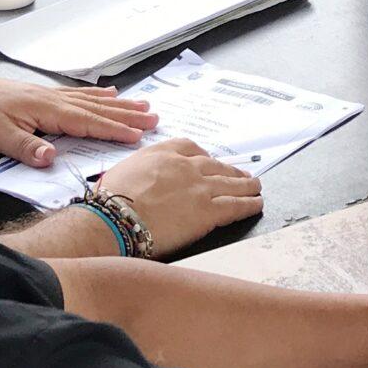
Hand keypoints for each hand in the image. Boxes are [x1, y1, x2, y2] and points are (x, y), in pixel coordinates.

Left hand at [0, 68, 154, 167]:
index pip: (87, 122)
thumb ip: (25, 147)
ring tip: (144, 106)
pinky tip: (109, 95)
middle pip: (98, 109)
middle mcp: (54, 100)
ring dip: (120, 105)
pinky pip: (79, 95)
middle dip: (127, 115)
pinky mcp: (44, 96)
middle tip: (155, 118)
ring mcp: (50, 96)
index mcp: (47, 110)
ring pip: (93, 101)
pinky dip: (97, 96)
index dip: (113, 130)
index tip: (138, 136)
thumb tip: (52, 157)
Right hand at [94, 138, 262, 254]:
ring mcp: (200, 188)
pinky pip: (236, 205)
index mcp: (164, 153)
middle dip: (230, 170)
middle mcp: (186, 166)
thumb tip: (144, 178)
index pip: (191, 148)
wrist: (115, 218)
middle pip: (216, 165)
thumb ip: (142, 168)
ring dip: (246, 184)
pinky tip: (256, 203)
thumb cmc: (111, 200)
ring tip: (255, 186)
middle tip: (241, 173)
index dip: (204, 156)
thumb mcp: (124, 169)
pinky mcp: (208, 211)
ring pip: (231, 183)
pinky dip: (249, 203)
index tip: (210, 160)